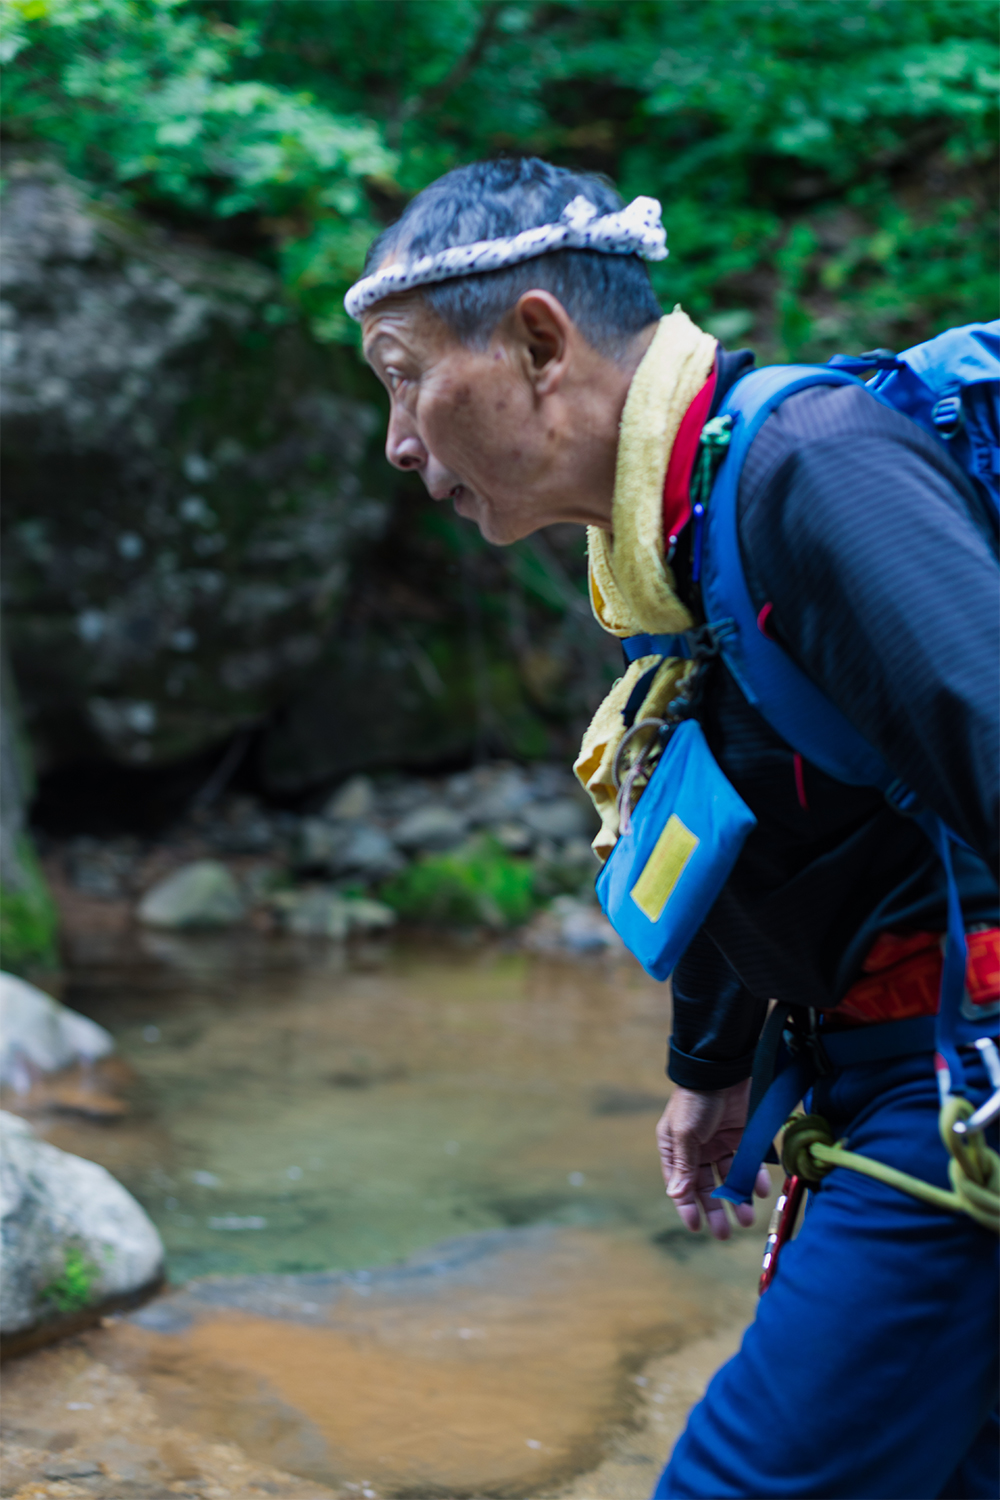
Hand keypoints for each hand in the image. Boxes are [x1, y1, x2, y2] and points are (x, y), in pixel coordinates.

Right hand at [656, 1078, 770, 1238]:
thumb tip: (675, 1195)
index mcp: (676, 1148)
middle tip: (723, 1233)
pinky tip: (759, 1191)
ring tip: (744, 1218)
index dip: (687, 1207)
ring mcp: (722, 1143)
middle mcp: (699, 1149)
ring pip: (730, 1178)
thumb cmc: (696, 1099)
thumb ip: (683, 1165)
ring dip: (737, 1198)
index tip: (696, 1227)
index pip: (681, 1184)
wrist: (724, 1068)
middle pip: (706, 1186)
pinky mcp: (744, 1137)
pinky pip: (749, 1163)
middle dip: (714, 1210)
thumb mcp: (685, 1133)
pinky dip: (754, 1178)